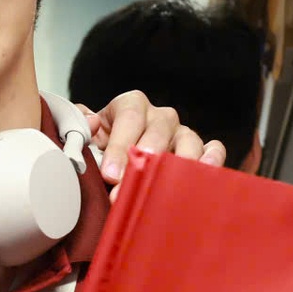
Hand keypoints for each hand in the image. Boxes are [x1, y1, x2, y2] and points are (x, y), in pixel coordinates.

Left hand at [82, 90, 225, 185]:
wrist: (115, 168)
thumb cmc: (100, 151)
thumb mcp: (85, 137)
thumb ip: (79, 127)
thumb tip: (91, 124)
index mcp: (131, 105)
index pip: (129, 118)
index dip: (120, 145)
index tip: (110, 174)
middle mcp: (160, 116)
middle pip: (159, 131)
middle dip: (145, 162)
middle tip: (133, 186)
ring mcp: (182, 133)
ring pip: (189, 140)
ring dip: (178, 165)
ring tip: (170, 186)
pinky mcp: (200, 150)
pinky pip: (214, 149)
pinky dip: (212, 160)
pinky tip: (203, 175)